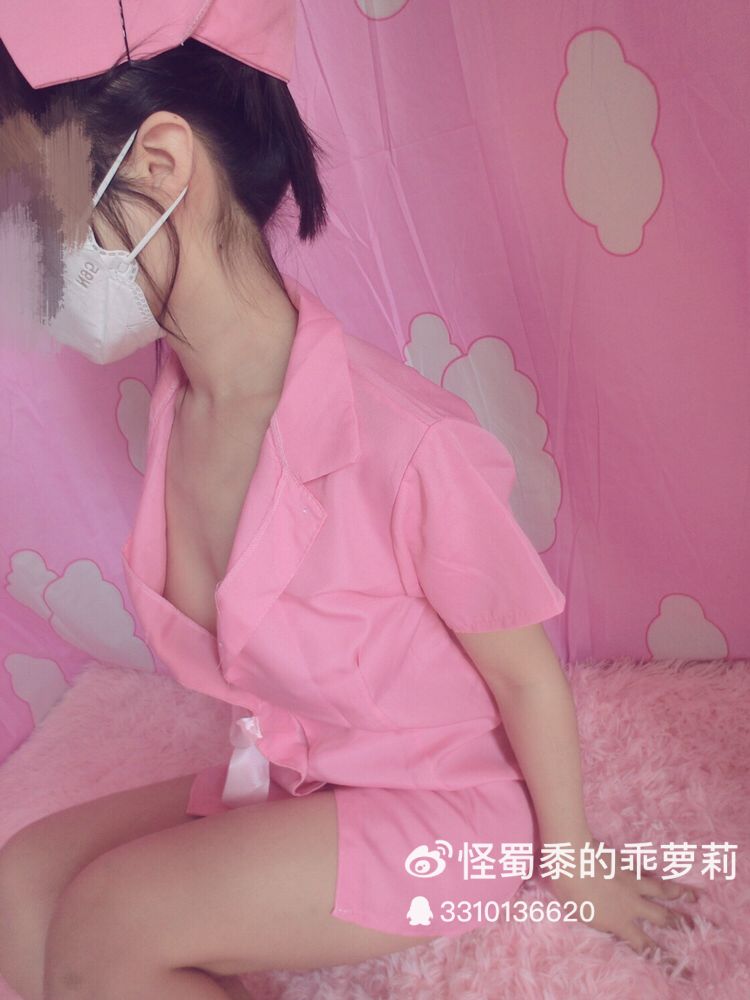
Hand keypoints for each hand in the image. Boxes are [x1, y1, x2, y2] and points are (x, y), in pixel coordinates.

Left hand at [544, 833, 703, 977]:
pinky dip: (656, 873)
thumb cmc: (569, 889)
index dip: (667, 959)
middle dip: (684, 924)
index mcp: (620, 921)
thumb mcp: (581, 915)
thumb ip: (600, 922)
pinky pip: (645, 870)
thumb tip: (610, 923)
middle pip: (663, 917)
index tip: (687, 970)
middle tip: (703, 928)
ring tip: (697, 896)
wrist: (571, 855)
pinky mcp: (626, 863)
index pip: (647, 946)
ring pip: (662, 889)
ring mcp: (632, 881)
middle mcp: (632, 903)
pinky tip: (662, 873)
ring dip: (681, 894)